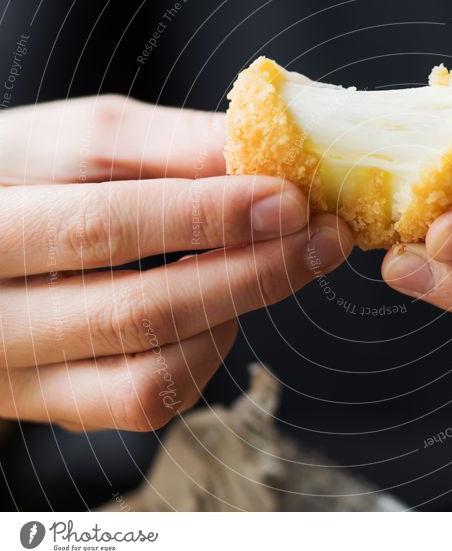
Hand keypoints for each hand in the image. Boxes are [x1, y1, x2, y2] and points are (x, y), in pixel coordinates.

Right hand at [0, 96, 352, 431]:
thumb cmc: (24, 179)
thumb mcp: (73, 143)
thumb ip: (164, 146)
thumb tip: (261, 152)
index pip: (101, 227)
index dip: (205, 216)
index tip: (289, 200)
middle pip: (139, 312)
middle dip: (251, 272)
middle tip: (324, 239)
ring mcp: (24, 378)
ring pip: (153, 372)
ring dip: (236, 312)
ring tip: (277, 261)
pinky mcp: (60, 406)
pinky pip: (150, 401)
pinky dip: (206, 351)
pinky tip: (221, 307)